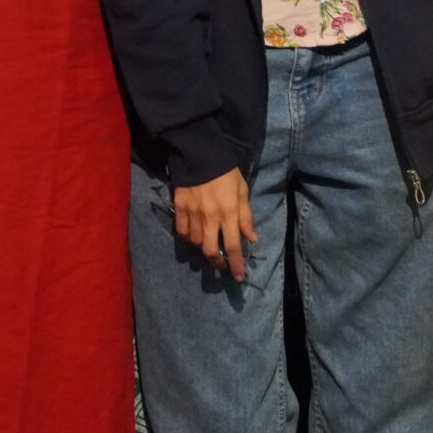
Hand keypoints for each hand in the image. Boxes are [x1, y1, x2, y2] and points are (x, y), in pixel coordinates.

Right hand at [172, 167, 256, 281]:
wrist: (200, 154)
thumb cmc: (226, 172)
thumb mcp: (242, 191)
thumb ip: (246, 216)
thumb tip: (252, 238)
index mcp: (229, 213)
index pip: (234, 246)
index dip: (236, 265)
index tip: (239, 277)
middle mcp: (210, 218)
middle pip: (211, 251)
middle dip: (217, 263)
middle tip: (221, 264)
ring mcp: (193, 214)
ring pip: (196, 242)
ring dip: (204, 248)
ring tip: (209, 244)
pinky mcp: (180, 208)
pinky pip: (182, 231)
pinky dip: (188, 237)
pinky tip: (193, 235)